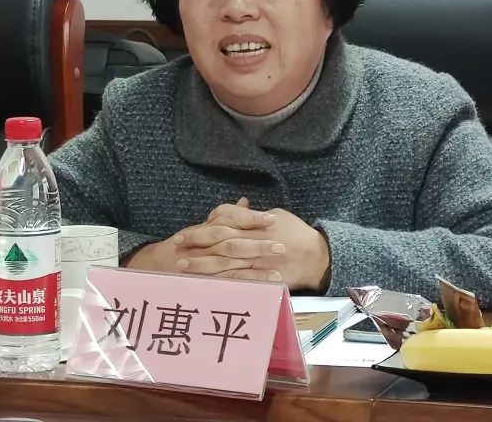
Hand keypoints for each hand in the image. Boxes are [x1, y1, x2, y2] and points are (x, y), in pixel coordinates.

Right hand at [121, 199, 282, 276]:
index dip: (251, 219)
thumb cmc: (188, 245)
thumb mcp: (206, 226)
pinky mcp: (210, 281)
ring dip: (257, 266)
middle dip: (258, 244)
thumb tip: (245, 201)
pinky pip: (231, 282)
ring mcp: (207, 264)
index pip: (231, 220)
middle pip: (234, 243)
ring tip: (278, 266)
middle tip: (281, 244)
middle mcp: (207, 245)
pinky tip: (269, 283)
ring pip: (233, 264)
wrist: (160, 265)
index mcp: (208, 228)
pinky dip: (251, 282)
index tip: (272, 218)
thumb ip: (226, 215)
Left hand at [176, 199, 331, 291]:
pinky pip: (239, 280)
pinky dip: (222, 281)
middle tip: (176, 247)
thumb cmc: (295, 232)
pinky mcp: (262, 278)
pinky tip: (205, 283)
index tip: (184, 233)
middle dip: (196, 244)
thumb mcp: (274, 215)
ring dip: (202, 264)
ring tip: (183, 265)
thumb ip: (251, 215)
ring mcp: (256, 262)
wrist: (316, 255)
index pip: (223, 224)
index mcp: (254, 225)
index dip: (201, 229)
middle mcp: (253, 242)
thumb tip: (237, 208)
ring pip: (225, 263)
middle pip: (219, 242)